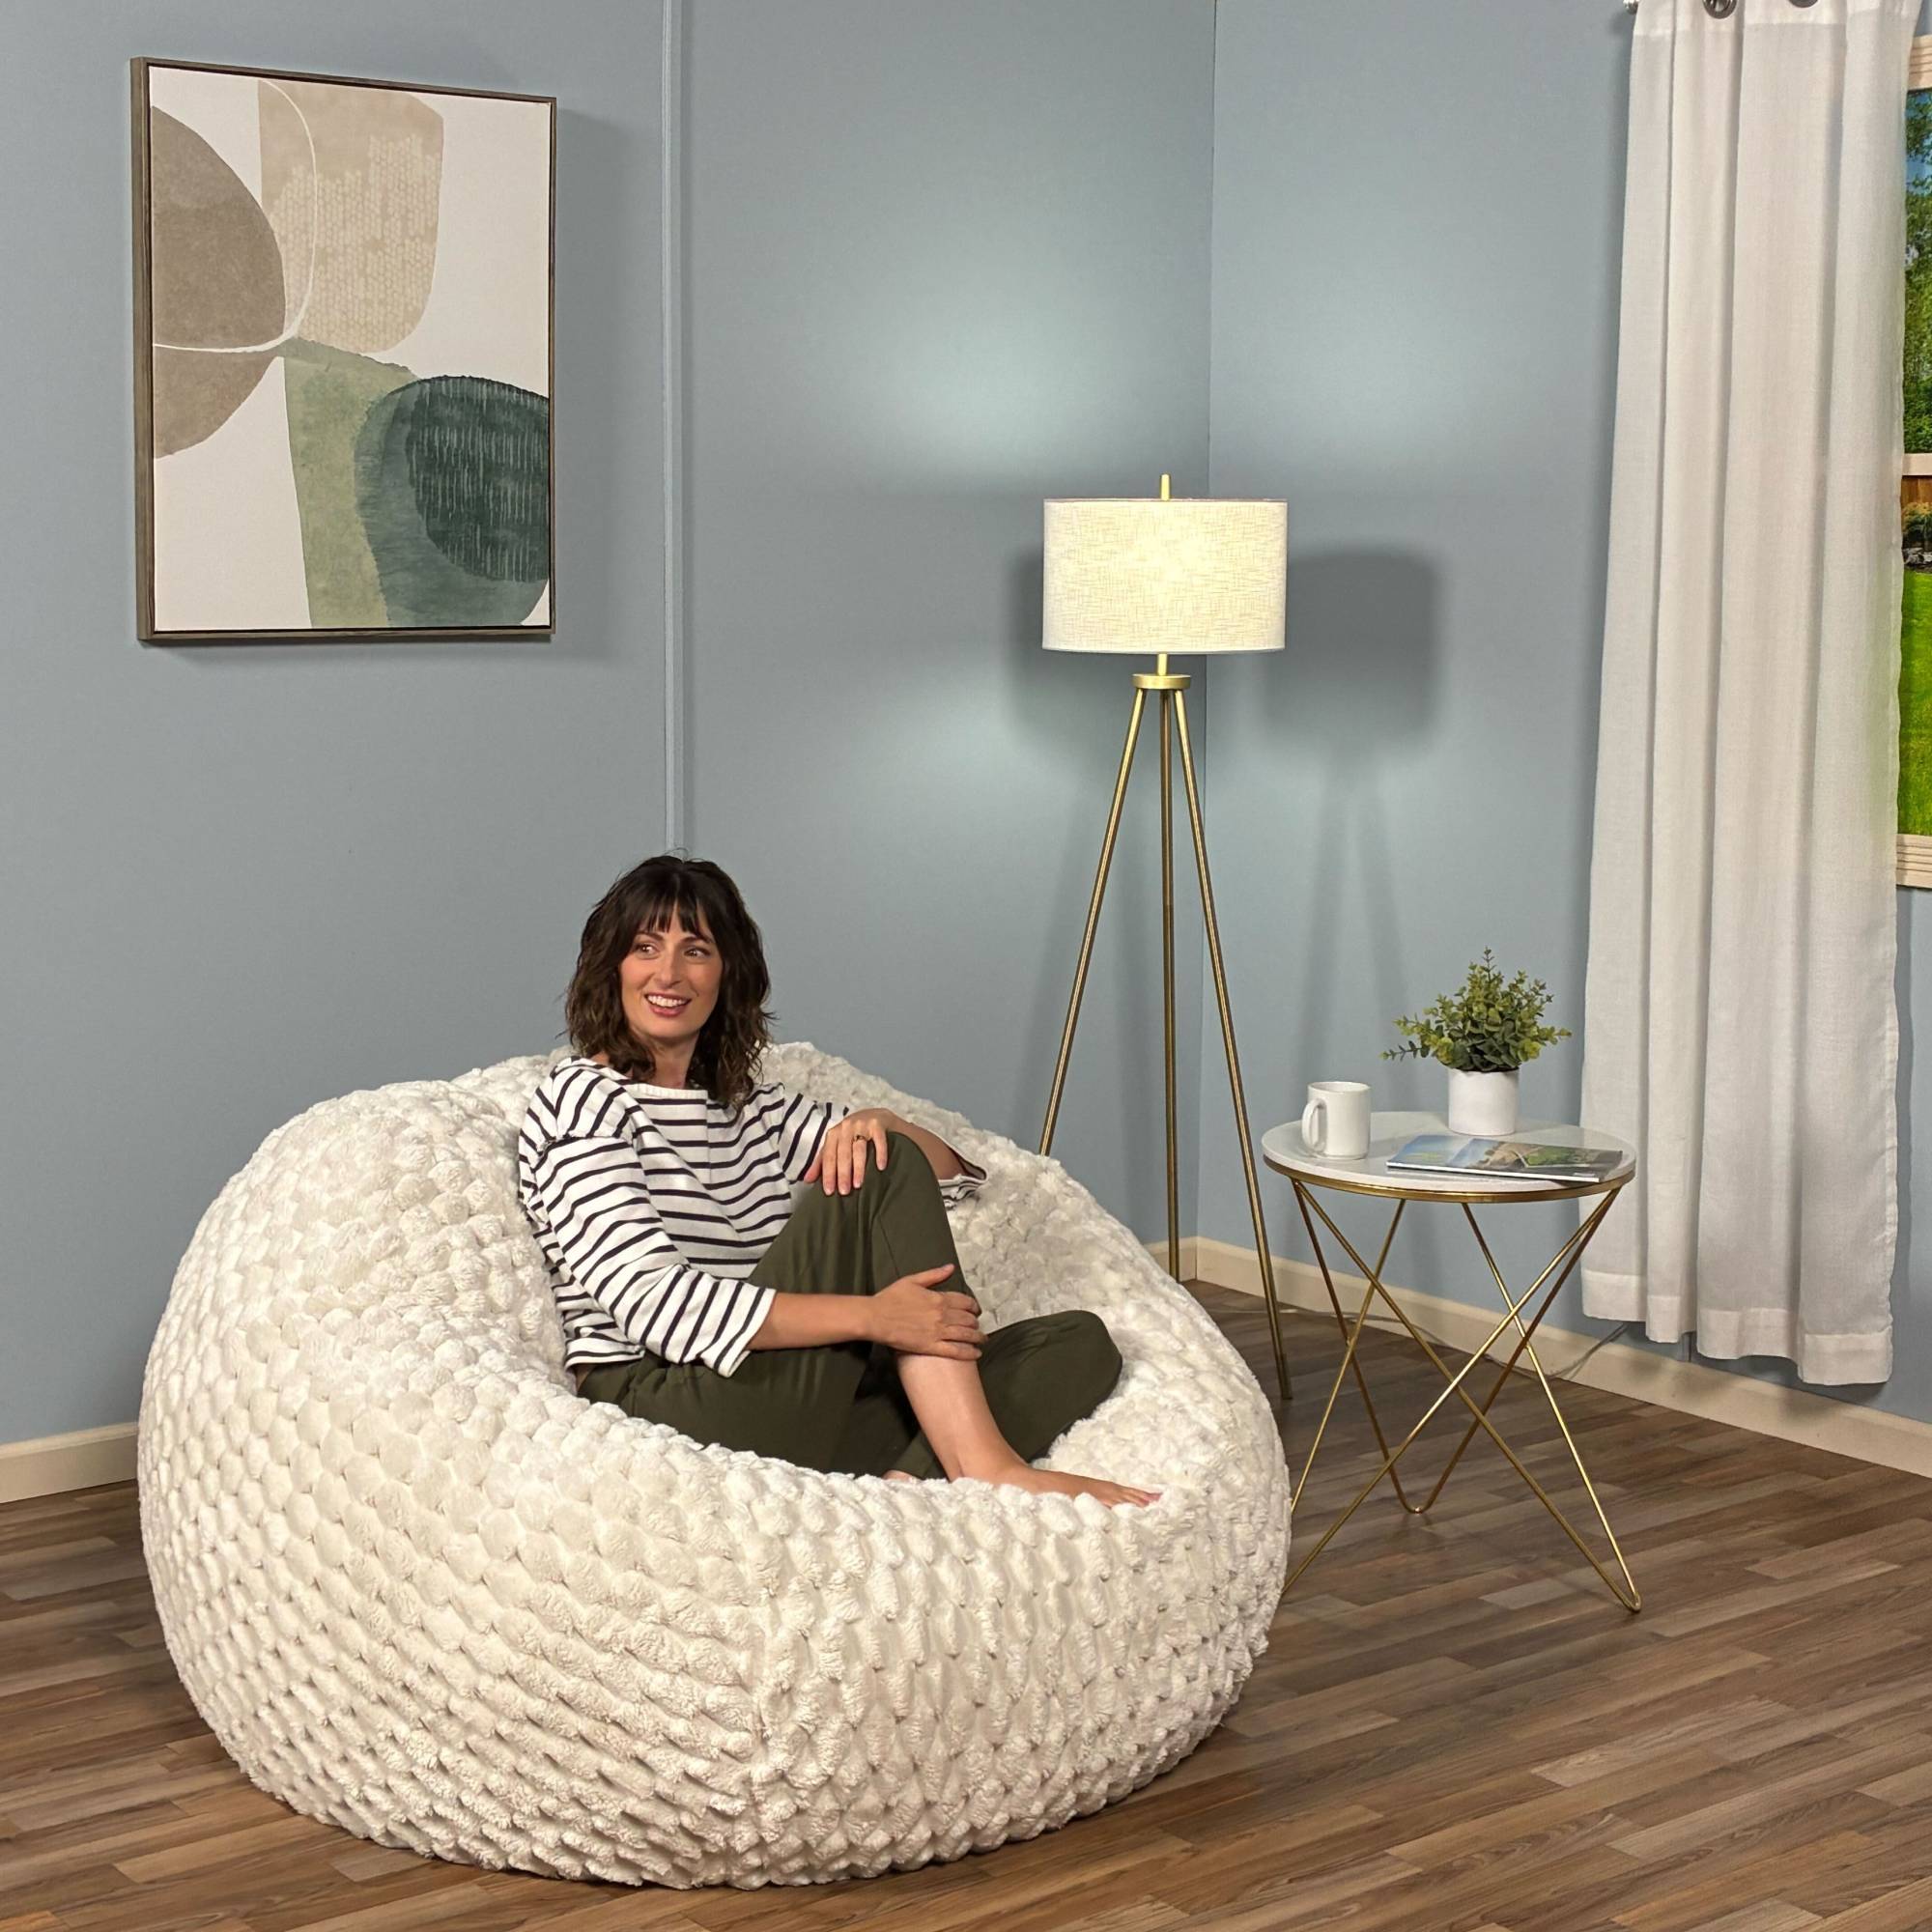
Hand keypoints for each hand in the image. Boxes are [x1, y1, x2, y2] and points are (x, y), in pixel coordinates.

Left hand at [803, 1107, 896, 1193]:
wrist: (877, 1115)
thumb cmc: (854, 1134)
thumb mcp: (836, 1145)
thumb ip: (822, 1162)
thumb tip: (807, 1180)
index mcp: (833, 1134)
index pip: (828, 1156)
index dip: (828, 1174)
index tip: (829, 1191)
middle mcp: (846, 1127)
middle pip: (843, 1153)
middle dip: (842, 1174)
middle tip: (844, 1191)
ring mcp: (862, 1124)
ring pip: (859, 1149)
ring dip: (858, 1167)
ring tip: (858, 1184)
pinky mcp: (878, 1124)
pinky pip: (879, 1141)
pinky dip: (880, 1154)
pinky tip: (880, 1167)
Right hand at [866, 1265, 983, 1357]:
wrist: (876, 1317)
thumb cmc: (891, 1298)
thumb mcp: (913, 1281)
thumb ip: (934, 1275)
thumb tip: (951, 1267)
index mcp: (939, 1298)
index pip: (965, 1302)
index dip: (974, 1306)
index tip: (976, 1310)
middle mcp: (942, 1315)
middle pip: (968, 1319)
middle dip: (976, 1322)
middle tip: (978, 1325)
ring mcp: (938, 1332)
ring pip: (965, 1335)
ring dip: (977, 1337)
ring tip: (982, 1339)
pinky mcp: (931, 1347)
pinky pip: (955, 1351)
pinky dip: (968, 1352)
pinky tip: (976, 1354)